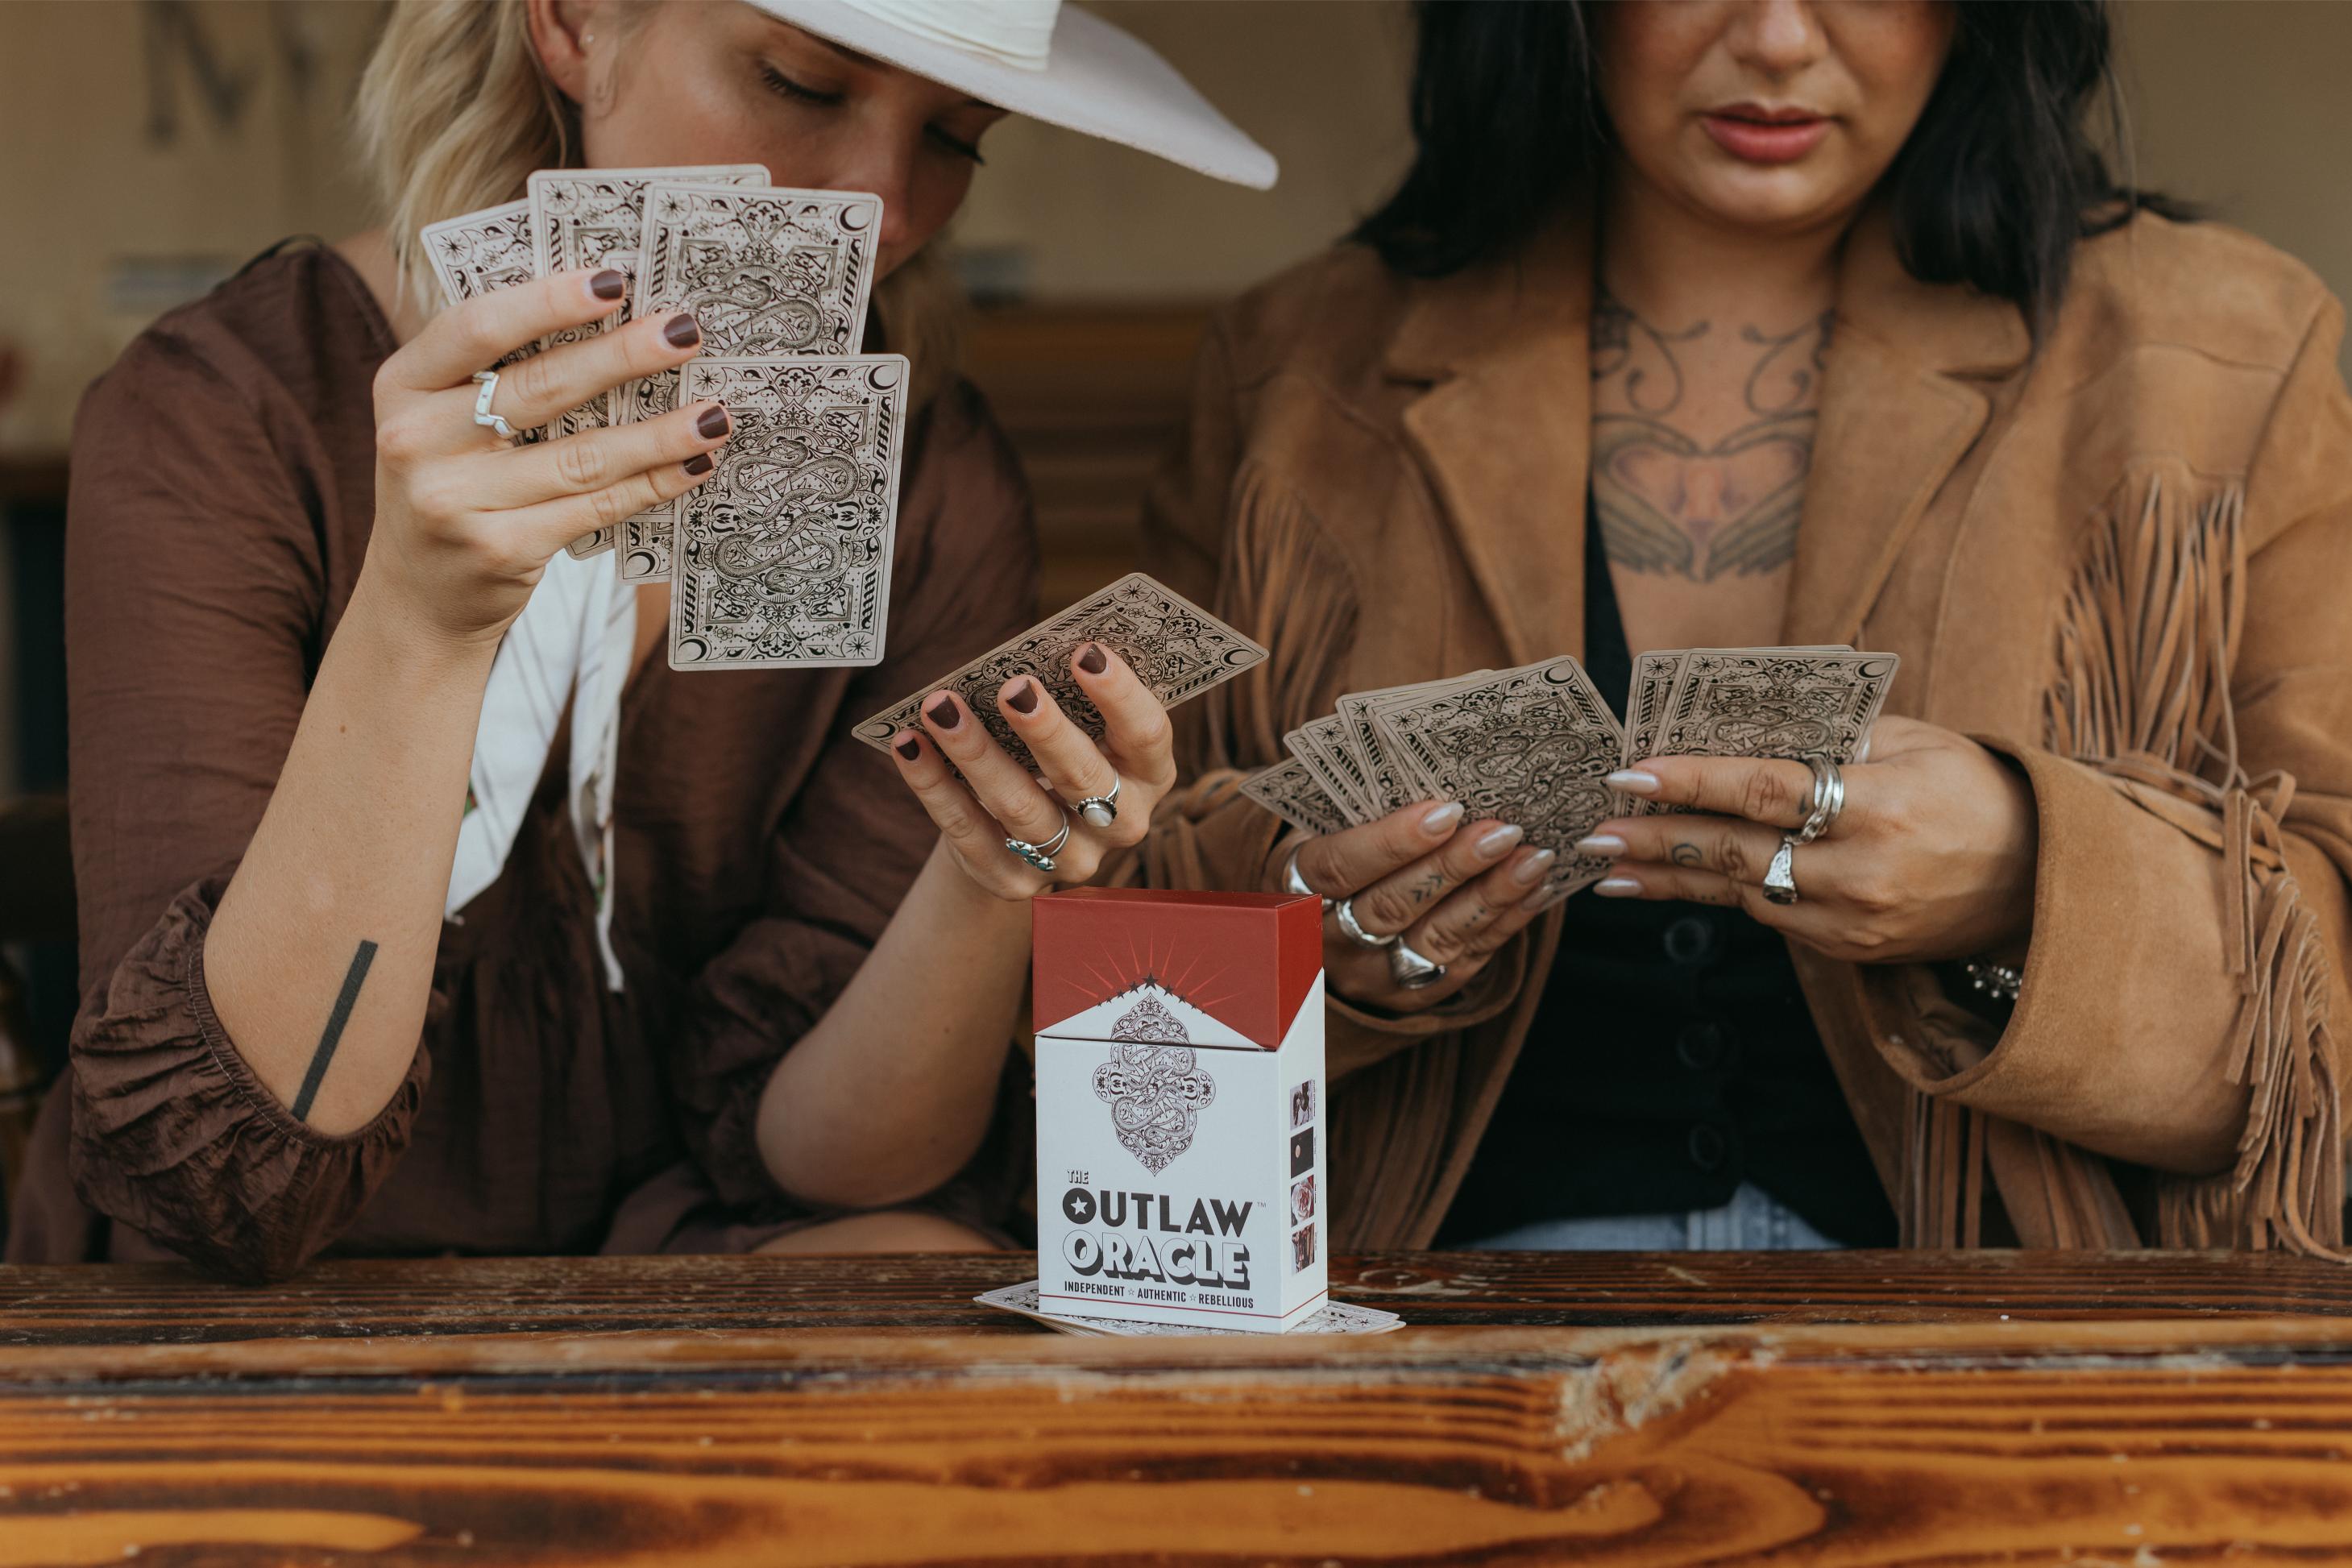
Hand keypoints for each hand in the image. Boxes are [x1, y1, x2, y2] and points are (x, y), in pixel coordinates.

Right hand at [362, 267, 733, 645]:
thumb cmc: (451, 484)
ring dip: (659, 433)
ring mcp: (454, 501)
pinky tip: (694, 465)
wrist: (419, 596)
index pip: (477, 327)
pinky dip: (652, 484)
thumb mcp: (443, 420)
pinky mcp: (500, 551)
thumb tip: (614, 318)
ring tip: (715, 413)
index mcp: (402, 384)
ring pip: (581, 457)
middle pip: (539, 387)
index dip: (548, 301)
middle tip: (685, 332)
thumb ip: (499, 372)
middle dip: (623, 356)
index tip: (615, 281)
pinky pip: (595, 507)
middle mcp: (416, 440)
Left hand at [888, 645, 1177, 898]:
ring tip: (940, 708)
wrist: (1016, 834)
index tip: (1086, 652)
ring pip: (1020, 807)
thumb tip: (1024, 655)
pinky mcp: (1014, 882)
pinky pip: (968, 832)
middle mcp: (1119, 824)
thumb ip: (1065, 698)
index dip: (1120, 695)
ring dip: (976, 753)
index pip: (1147, 735)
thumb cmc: (1052, 756)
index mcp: (1148, 774)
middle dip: (1047, 731)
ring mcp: (1069, 861)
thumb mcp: (1077, 729)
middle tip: (1014, 688)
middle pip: (1084, 779)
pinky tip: (911, 746)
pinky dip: (934, 785)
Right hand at [1279, 800, 1558, 1011]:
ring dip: (1490, 896)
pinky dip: (1504, 923)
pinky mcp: (1413, 994)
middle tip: (1502, 831)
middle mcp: (1328, 941)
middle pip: (1391, 906)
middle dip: (1453, 866)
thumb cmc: (1335, 859)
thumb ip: (1362, 811)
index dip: (1391, 841)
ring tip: (1532, 858)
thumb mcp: (1323, 833)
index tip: (1445, 811)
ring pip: (1434, 939)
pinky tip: (1534, 889)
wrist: (1321, 931)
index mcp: (1295, 887)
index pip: (1339, 867)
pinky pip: (1465, 961)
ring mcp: (1371, 975)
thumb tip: (1437, 773)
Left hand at [1583, 716, 2037, 963]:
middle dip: (1658, 840)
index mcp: (1881, 807)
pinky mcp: (1848, 951)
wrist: (2039, 881)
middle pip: (1738, 852)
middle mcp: (1862, 872)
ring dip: (1670, 877)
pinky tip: (1667, 884)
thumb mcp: (1915, 742)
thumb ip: (1832, 735)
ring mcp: (1853, 921)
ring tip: (1608, 863)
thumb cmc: (1972, 789)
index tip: (1631, 774)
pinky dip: (1717, 895)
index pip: (1766, 790)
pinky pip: (1770, 915)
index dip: (1693, 781)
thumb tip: (1737, 728)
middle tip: (1593, 830)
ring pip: (1742, 892)